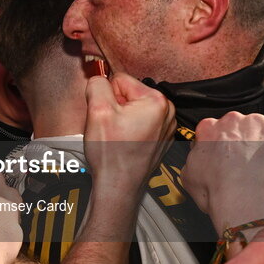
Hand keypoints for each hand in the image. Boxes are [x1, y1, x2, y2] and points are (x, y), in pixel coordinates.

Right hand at [83, 73, 175, 193]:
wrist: (119, 186)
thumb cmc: (112, 155)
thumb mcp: (97, 111)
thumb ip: (97, 84)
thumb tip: (99, 77)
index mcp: (156, 101)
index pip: (120, 79)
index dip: (107, 96)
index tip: (106, 114)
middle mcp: (166, 112)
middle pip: (129, 93)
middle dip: (115, 106)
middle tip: (111, 127)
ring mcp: (165, 126)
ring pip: (133, 108)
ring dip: (122, 118)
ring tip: (117, 136)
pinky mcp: (160, 137)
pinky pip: (140, 122)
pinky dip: (129, 129)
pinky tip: (124, 142)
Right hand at [181, 112, 263, 232]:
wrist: (247, 196)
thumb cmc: (220, 191)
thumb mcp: (190, 178)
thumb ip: (194, 162)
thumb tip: (196, 161)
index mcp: (208, 130)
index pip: (213, 129)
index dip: (221, 144)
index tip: (226, 156)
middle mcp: (231, 120)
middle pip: (238, 125)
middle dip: (243, 141)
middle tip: (247, 163)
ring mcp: (257, 120)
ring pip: (262, 127)